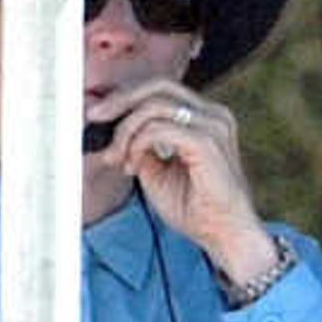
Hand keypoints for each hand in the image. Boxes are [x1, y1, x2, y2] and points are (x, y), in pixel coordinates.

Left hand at [100, 78, 277, 293]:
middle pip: (158, 86)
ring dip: (126, 131)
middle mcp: (214, 115)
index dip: (127, 96)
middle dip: (120, 99)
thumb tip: (113, 134)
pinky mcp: (206, 141)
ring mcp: (213, 125)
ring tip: (118, 158)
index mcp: (206, 117)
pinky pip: (158, 129)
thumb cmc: (198, 209)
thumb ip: (141, 146)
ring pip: (153, 106)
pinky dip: (137, 144)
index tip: (100, 114)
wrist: (226, 235)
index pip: (162, 90)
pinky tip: (133, 165)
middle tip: (95, 117)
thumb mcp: (157, 172)